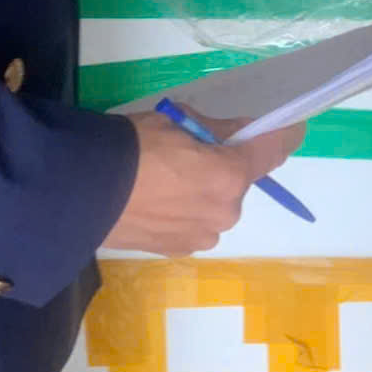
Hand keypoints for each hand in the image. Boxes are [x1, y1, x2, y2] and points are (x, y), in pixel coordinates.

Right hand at [105, 114, 304, 255]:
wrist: (80, 192)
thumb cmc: (132, 147)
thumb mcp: (175, 122)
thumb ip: (214, 129)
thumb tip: (235, 133)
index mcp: (230, 175)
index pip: (273, 150)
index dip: (285, 135)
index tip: (291, 127)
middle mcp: (225, 211)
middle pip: (238, 180)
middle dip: (223, 165)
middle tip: (189, 151)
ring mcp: (203, 235)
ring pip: (215, 204)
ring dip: (203, 191)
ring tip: (163, 180)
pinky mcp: (179, 250)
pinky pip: (194, 222)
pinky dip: (184, 210)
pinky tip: (154, 200)